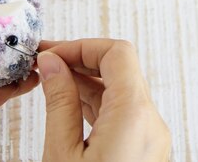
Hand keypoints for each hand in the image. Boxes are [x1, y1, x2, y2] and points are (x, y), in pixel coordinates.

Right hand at [38, 39, 170, 161]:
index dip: (81, 47)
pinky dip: (96, 103)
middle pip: (120, 68)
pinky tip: (69, 103)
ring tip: (52, 82)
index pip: (116, 53)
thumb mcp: (62, 153)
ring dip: (86, 81)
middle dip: (80, 60)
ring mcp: (151, 137)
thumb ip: (59, 103)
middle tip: (46, 62)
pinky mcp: (144, 149)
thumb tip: (52, 64)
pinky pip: (122, 113)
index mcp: (134, 116)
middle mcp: (151, 123)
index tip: (51, 54)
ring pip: (120, 91)